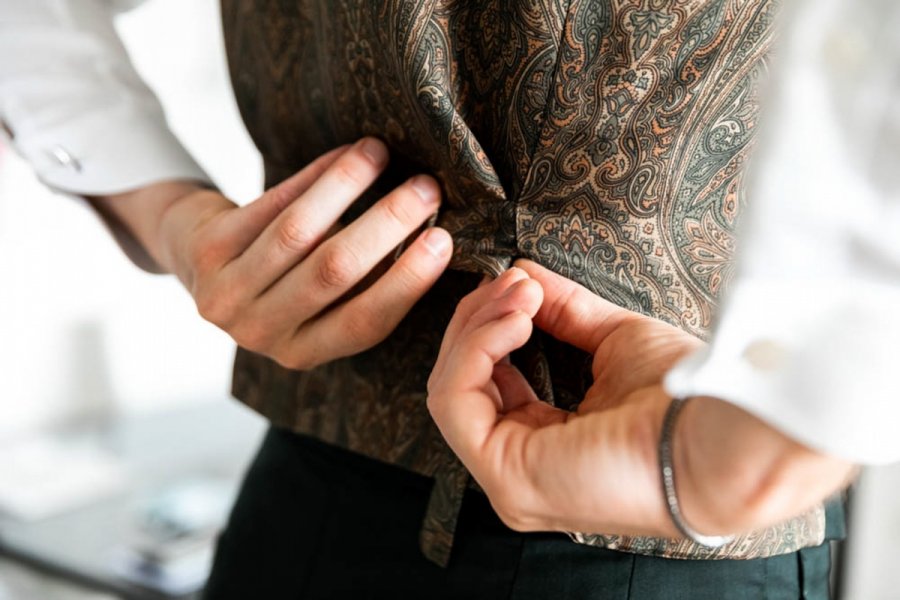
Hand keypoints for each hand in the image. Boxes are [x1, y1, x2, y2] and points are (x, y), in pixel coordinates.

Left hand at [153, 138, 451, 368]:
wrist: (198, 255)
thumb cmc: (283, 275)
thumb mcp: (322, 296)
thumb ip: (366, 279)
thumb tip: (434, 233)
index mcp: (304, 352)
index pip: (366, 322)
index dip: (407, 281)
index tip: (444, 240)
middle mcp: (263, 333)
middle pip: (333, 273)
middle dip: (386, 224)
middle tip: (427, 188)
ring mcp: (228, 294)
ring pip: (298, 234)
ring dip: (347, 187)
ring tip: (381, 152)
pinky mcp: (209, 251)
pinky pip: (270, 205)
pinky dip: (313, 175)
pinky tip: (346, 154)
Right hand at [427, 260, 853, 537]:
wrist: (717, 438)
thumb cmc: (684, 404)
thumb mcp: (613, 342)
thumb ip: (562, 312)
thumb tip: (522, 275)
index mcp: (542, 444)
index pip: (486, 383)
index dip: (492, 327)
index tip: (520, 285)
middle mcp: (517, 467)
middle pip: (460, 382)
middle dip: (480, 319)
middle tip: (515, 282)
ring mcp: (507, 478)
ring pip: (450, 387)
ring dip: (478, 327)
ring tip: (519, 296)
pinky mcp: (505, 475)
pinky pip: (455, 399)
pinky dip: (476, 347)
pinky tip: (515, 321)